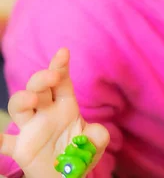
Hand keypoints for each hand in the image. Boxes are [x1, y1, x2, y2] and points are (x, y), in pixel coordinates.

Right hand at [0, 49, 108, 177]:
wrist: (66, 174)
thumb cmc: (79, 151)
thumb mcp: (95, 143)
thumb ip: (98, 136)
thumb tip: (97, 133)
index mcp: (65, 105)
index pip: (61, 81)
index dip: (60, 65)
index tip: (63, 52)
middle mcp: (46, 111)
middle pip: (39, 87)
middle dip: (43, 77)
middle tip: (52, 75)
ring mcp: (31, 128)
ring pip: (20, 106)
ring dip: (22, 98)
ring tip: (31, 99)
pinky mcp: (21, 148)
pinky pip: (6, 143)